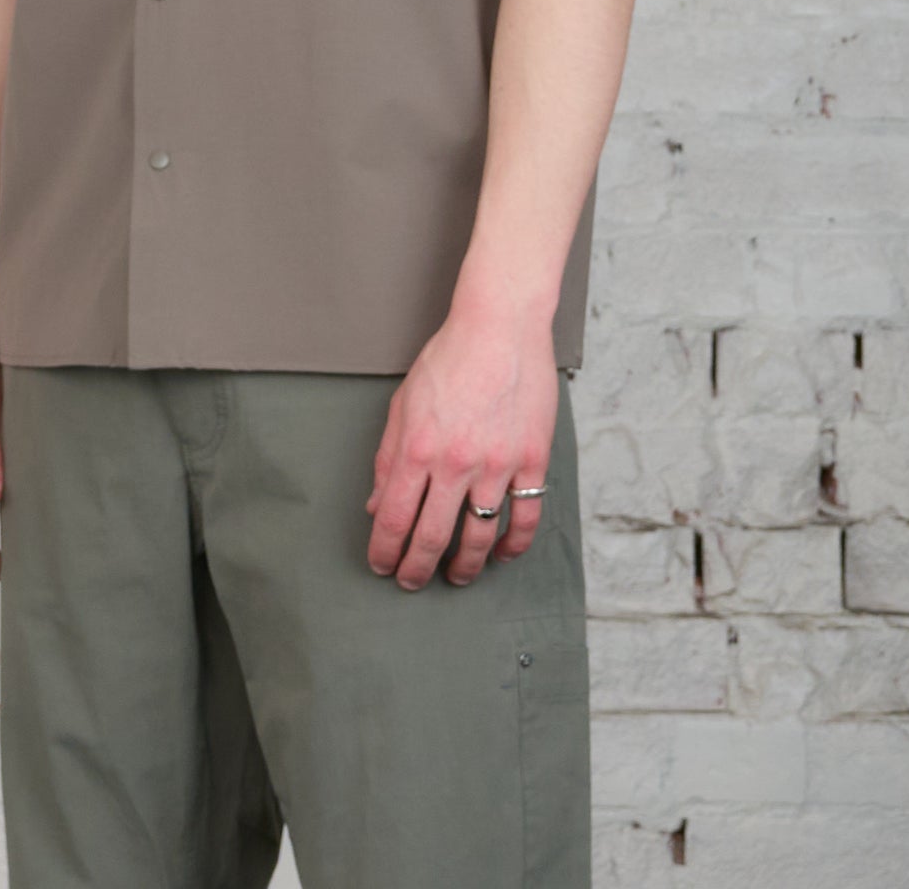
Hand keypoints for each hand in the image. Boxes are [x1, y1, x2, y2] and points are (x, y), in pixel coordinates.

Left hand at [364, 266, 558, 591]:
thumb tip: (376, 503)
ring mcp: (497, 465)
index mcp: (417, 449)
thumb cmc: (448, 359)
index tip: (381, 566)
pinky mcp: (532, 461)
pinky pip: (525, 517)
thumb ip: (388, 458)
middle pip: (432, 538)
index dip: (384, 551)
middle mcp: (455, 463)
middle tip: (411, 582)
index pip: (392, 519)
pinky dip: (514, 545)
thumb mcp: (402, 405)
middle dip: (416, 569)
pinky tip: (502, 555)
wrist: (499, 327)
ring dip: (465, 567)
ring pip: (480, 537)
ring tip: (455, 577)